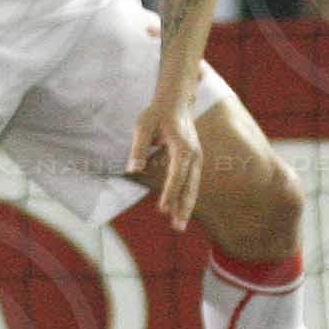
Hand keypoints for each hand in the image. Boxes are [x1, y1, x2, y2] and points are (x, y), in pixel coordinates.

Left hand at [128, 94, 202, 231]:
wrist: (176, 100)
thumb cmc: (158, 113)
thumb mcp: (143, 126)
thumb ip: (139, 148)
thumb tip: (132, 169)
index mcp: (182, 147)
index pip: (176, 175)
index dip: (169, 193)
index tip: (162, 209)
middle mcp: (193, 154)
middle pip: (190, 185)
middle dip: (184, 207)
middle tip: (177, 227)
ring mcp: (196, 157)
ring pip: (193, 186)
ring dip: (187, 206)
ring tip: (179, 225)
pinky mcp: (194, 159)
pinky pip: (191, 181)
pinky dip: (186, 196)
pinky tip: (180, 210)